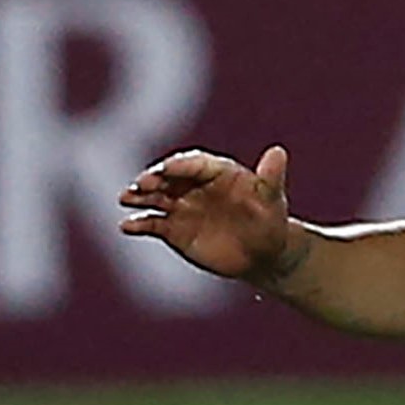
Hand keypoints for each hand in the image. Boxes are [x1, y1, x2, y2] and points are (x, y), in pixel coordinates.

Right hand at [118, 145, 301, 284]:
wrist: (262, 253)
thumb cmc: (270, 220)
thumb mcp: (272, 199)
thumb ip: (271, 176)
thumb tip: (279, 152)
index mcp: (216, 171)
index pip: (194, 164)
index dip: (180, 165)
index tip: (167, 168)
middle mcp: (194, 185)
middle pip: (169, 177)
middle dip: (153, 178)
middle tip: (141, 183)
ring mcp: (181, 206)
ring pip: (155, 197)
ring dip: (139, 196)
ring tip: (125, 198)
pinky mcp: (173, 229)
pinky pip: (152, 224)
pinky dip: (138, 224)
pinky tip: (126, 227)